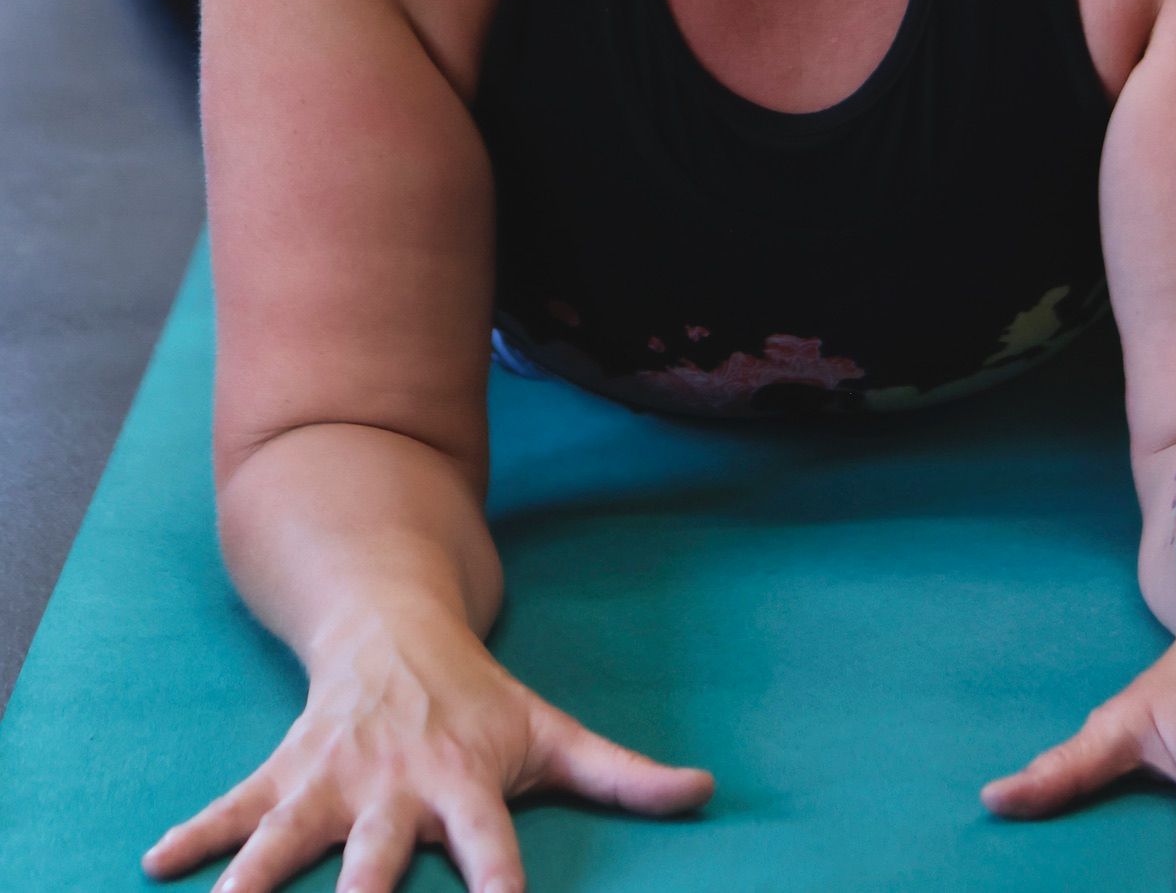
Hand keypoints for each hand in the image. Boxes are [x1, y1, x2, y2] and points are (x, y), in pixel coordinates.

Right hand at [141, 606, 713, 892]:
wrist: (395, 622)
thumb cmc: (478, 698)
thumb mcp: (550, 729)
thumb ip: (623, 773)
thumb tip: (706, 790)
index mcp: (465, 786)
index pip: (491, 855)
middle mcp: (394, 788)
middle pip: (374, 863)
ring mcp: (331, 778)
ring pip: (287, 838)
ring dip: (254, 879)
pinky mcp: (284, 768)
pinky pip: (233, 804)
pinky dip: (196, 832)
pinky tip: (155, 862)